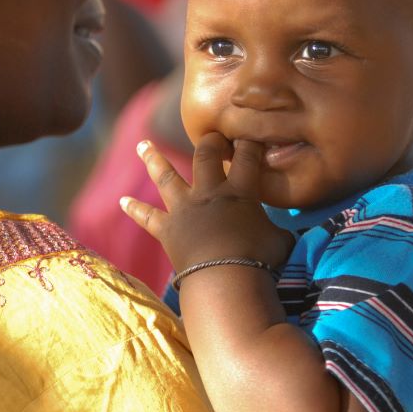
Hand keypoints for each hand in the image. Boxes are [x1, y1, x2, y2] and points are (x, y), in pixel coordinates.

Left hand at [120, 132, 294, 271]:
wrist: (224, 278)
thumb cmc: (260, 259)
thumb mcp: (281, 241)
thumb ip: (280, 231)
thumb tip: (290, 233)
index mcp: (240, 191)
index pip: (247, 158)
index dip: (250, 143)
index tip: (250, 132)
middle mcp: (209, 193)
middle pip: (205, 158)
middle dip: (208, 143)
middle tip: (209, 135)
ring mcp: (185, 210)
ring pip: (167, 177)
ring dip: (154, 159)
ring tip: (142, 145)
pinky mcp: (168, 230)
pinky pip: (148, 217)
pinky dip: (135, 209)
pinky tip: (122, 201)